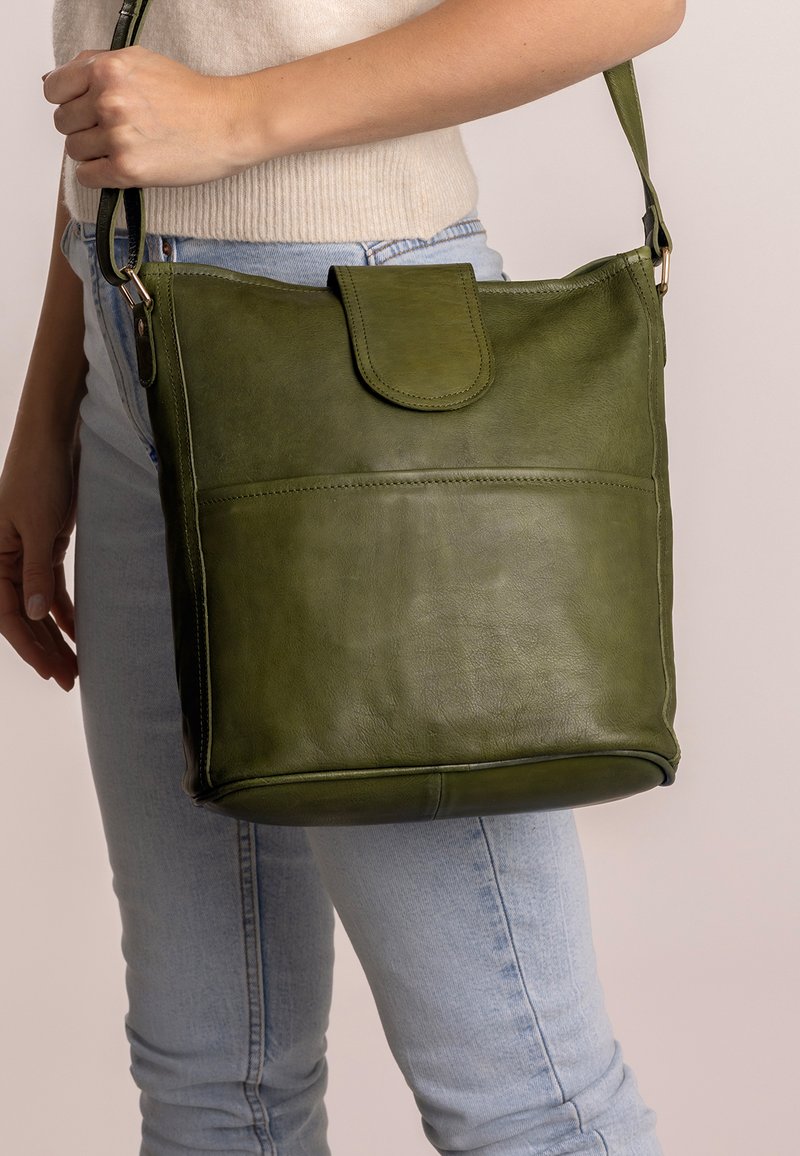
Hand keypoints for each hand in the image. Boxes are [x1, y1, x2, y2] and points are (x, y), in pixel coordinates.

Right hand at [0, 435, 80, 690]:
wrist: (53, 438)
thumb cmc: (39, 475)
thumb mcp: (40, 526)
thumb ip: (36, 571)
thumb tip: (34, 615)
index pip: (7, 614)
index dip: (28, 646)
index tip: (51, 670)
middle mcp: (3, 560)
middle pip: (23, 616)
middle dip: (45, 649)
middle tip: (70, 679)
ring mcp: (25, 554)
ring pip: (39, 606)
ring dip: (56, 636)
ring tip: (76, 666)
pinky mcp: (46, 546)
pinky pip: (52, 588)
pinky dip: (65, 611)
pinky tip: (78, 633)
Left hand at [43, 46, 259, 189]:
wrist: (229, 123)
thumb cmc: (191, 96)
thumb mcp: (140, 62)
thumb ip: (94, 67)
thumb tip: (52, 83)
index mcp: (108, 69)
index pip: (54, 88)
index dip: (67, 101)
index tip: (84, 109)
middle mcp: (108, 100)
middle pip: (63, 122)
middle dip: (83, 128)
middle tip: (112, 132)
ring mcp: (116, 135)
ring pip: (74, 150)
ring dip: (93, 153)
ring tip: (123, 149)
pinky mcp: (127, 168)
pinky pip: (86, 176)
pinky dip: (97, 176)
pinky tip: (119, 168)